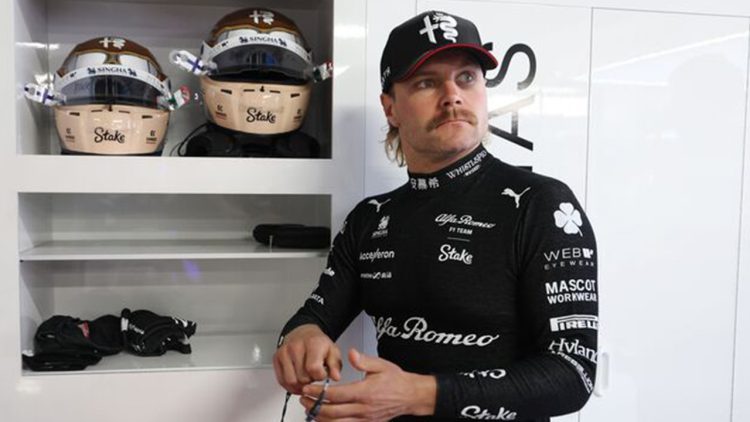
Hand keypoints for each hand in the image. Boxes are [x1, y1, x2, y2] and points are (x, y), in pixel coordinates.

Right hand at [273, 324, 342, 394]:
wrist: (304, 333)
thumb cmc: (318, 344)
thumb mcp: (333, 352)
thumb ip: (335, 366)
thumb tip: (336, 377)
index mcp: (312, 343)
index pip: (313, 368)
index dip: (320, 376)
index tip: (322, 374)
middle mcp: (296, 346)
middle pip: (302, 377)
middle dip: (310, 381)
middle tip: (314, 375)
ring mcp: (284, 352)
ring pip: (291, 381)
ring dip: (300, 385)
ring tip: (306, 379)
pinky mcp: (276, 358)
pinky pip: (281, 380)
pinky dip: (290, 386)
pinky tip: (297, 382)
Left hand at [299, 348, 435, 420]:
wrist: (411, 396)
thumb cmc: (396, 381)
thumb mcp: (381, 365)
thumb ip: (364, 360)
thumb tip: (351, 353)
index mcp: (365, 392)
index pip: (336, 395)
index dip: (319, 393)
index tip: (308, 388)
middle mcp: (363, 408)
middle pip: (332, 412)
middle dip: (314, 406)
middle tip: (303, 399)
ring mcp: (365, 419)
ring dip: (320, 418)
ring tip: (309, 410)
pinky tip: (324, 419)